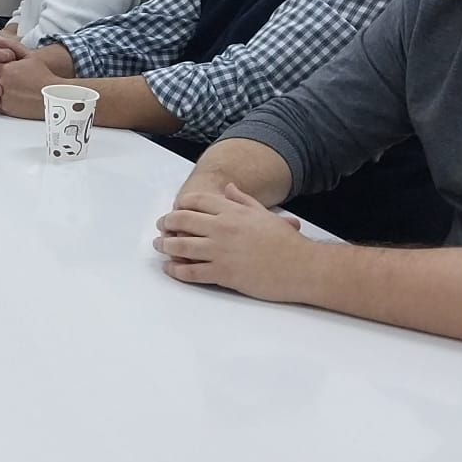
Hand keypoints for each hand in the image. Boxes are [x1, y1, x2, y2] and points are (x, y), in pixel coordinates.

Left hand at [153, 183, 309, 299]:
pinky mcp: (223, 274)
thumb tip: (228, 187)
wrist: (301, 267)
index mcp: (232, 211)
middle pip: (182, 221)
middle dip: (166, 223)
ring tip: (159, 246)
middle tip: (161, 227)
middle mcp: (222, 228)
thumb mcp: (263, 214)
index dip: (180, 205)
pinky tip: (170, 268)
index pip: (196, 201)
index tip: (174, 210)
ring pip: (181, 246)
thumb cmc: (285, 241)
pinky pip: (192, 272)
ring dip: (165, 246)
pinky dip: (176, 270)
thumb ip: (242, 200)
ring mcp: (221, 251)